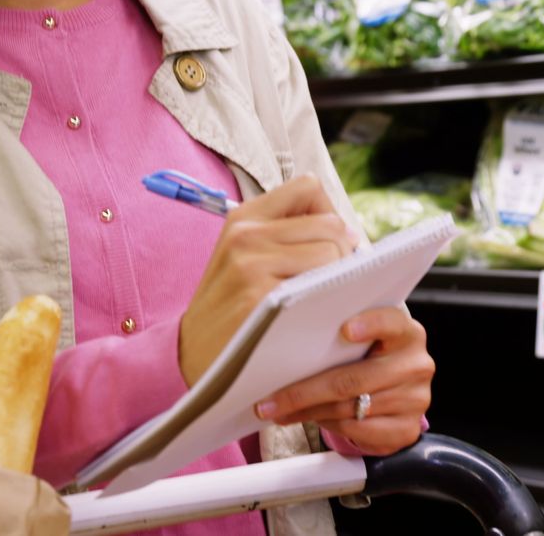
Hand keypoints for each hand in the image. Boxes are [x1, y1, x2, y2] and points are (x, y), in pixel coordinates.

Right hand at [179, 175, 358, 386]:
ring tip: (318, 299)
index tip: (326, 244)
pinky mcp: (262, 298)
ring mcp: (251, 266)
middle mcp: (246, 235)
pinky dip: (330, 299)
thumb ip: (287, 236)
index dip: (329, 214)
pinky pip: (322, 285)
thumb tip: (351, 235)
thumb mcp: (243, 258)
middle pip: (330, 224)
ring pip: (332, 253)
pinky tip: (316, 314)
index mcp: (243, 218)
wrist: (192, 356)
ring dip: (337, 279)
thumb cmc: (232, 309)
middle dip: (341, 253)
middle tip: (328, 283)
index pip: (309, 188)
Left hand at [254, 307, 433, 455]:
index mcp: (407, 333)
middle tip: (270, 401)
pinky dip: (330, 425)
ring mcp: (415, 400)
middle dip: (303, 392)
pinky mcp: (407, 429)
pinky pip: (358, 431)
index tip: (345, 330)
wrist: (394, 390)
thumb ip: (340, 337)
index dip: (370, 325)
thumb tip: (287, 345)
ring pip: (349, 408)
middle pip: (353, 379)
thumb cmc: (367, 357)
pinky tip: (313, 419)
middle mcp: (416, 365)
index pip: (392, 323)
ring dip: (308, 412)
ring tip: (281, 411)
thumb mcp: (363, 340)